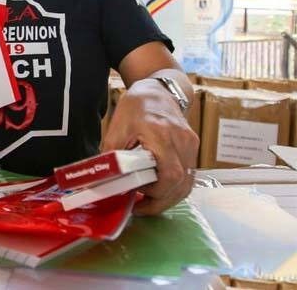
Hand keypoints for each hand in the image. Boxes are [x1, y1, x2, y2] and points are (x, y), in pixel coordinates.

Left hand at [101, 82, 198, 215]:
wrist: (159, 91)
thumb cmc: (136, 106)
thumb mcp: (117, 127)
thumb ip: (112, 155)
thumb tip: (104, 181)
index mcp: (162, 134)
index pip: (169, 174)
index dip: (155, 192)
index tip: (136, 197)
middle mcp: (182, 141)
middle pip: (180, 184)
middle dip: (159, 201)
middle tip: (138, 207)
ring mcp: (191, 145)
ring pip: (186, 184)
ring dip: (167, 197)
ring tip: (146, 202)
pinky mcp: (193, 148)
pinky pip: (187, 176)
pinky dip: (173, 188)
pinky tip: (156, 190)